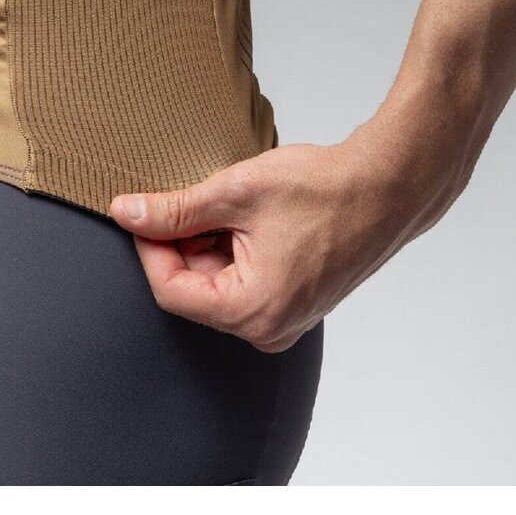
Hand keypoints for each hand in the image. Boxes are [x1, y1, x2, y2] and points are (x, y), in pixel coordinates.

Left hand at [108, 94, 473, 352]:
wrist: (387, 186)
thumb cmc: (324, 189)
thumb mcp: (236, 192)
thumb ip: (175, 210)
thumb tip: (127, 213)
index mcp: (252, 311)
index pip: (170, 291)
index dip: (148, 247)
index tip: (140, 212)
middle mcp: (268, 328)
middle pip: (193, 289)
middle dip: (182, 242)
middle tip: (191, 196)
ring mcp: (284, 318)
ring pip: (216, 283)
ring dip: (208, 243)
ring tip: (230, 203)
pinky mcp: (294, 302)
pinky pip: (243, 281)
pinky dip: (232, 248)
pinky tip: (247, 216)